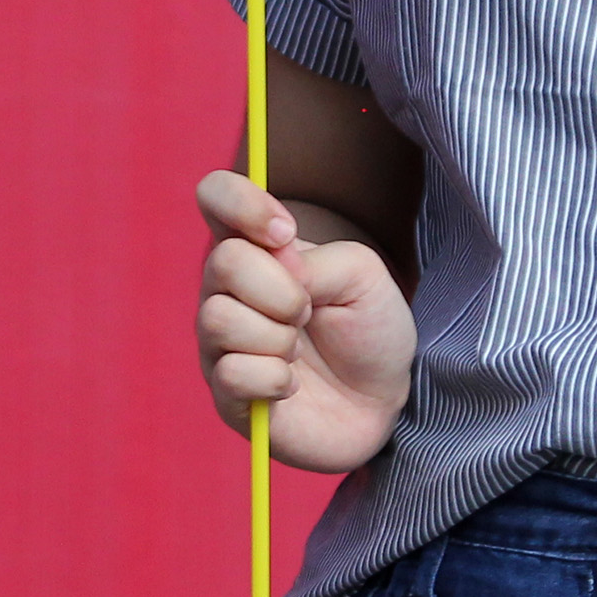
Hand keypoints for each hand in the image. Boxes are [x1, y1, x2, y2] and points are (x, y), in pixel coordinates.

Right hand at [195, 171, 412, 471]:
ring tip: (298, 352)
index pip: (216, 196)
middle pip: (222, 261)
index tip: (286, 233)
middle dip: (281, 290)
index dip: (243, 203)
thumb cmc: (367, 331)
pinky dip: (275, 380)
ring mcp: (219, 343)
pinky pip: (231, 373)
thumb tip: (277, 269)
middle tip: (308, 312)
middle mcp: (225, 290)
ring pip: (220, 319)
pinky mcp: (225, 393)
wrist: (381, 401)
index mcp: (255, 249)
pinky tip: (291, 386)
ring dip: (278, 338)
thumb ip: (320, 260)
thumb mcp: (364, 277)